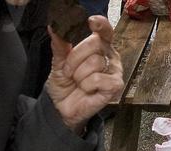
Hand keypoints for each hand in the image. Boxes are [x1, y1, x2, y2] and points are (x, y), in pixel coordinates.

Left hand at [46, 17, 123, 131]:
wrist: (62, 107)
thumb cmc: (64, 84)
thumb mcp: (58, 62)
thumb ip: (59, 45)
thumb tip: (54, 28)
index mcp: (99, 46)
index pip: (105, 30)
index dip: (100, 24)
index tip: (90, 22)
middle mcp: (109, 56)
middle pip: (95, 43)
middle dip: (75, 58)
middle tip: (69, 71)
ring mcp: (114, 71)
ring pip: (95, 62)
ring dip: (79, 75)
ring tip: (78, 82)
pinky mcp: (115, 86)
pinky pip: (98, 79)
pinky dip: (87, 85)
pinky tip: (87, 90)